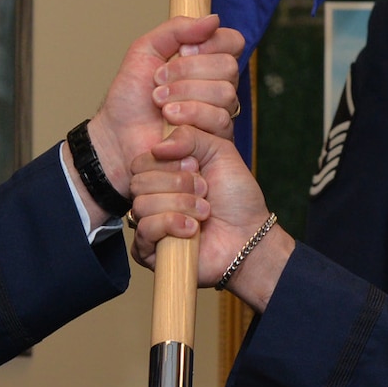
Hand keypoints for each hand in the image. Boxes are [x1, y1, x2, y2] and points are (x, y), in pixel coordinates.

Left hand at [83, 16, 243, 219]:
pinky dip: (189, 115)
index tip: (182, 51)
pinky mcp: (217, 140)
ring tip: (160, 103)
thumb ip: (178, 29)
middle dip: (188, 71)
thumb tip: (214, 19)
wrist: (117, 134)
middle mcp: (218, 86)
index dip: (211, 43)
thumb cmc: (130, 96)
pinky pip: (220, 119)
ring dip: (185, 94)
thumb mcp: (146, 49)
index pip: (233, 42)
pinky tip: (170, 120)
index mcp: (206, 61)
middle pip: (228, 67)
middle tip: (159, 82)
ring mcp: (220, 113)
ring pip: (225, 93)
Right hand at [127, 126, 292, 308]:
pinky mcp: (149, 251)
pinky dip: (172, 225)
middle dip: (178, 183)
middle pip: (138, 182)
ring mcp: (149, 224)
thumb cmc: (236, 197)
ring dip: (180, 204)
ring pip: (141, 205)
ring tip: (205, 212)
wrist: (249, 236)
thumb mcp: (219, 151)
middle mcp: (152, 198)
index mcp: (163, 175)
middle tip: (204, 190)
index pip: (141, 161)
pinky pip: (144, 230)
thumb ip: (190, 135)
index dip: (167, 162)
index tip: (196, 166)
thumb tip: (157, 147)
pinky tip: (192, 229)